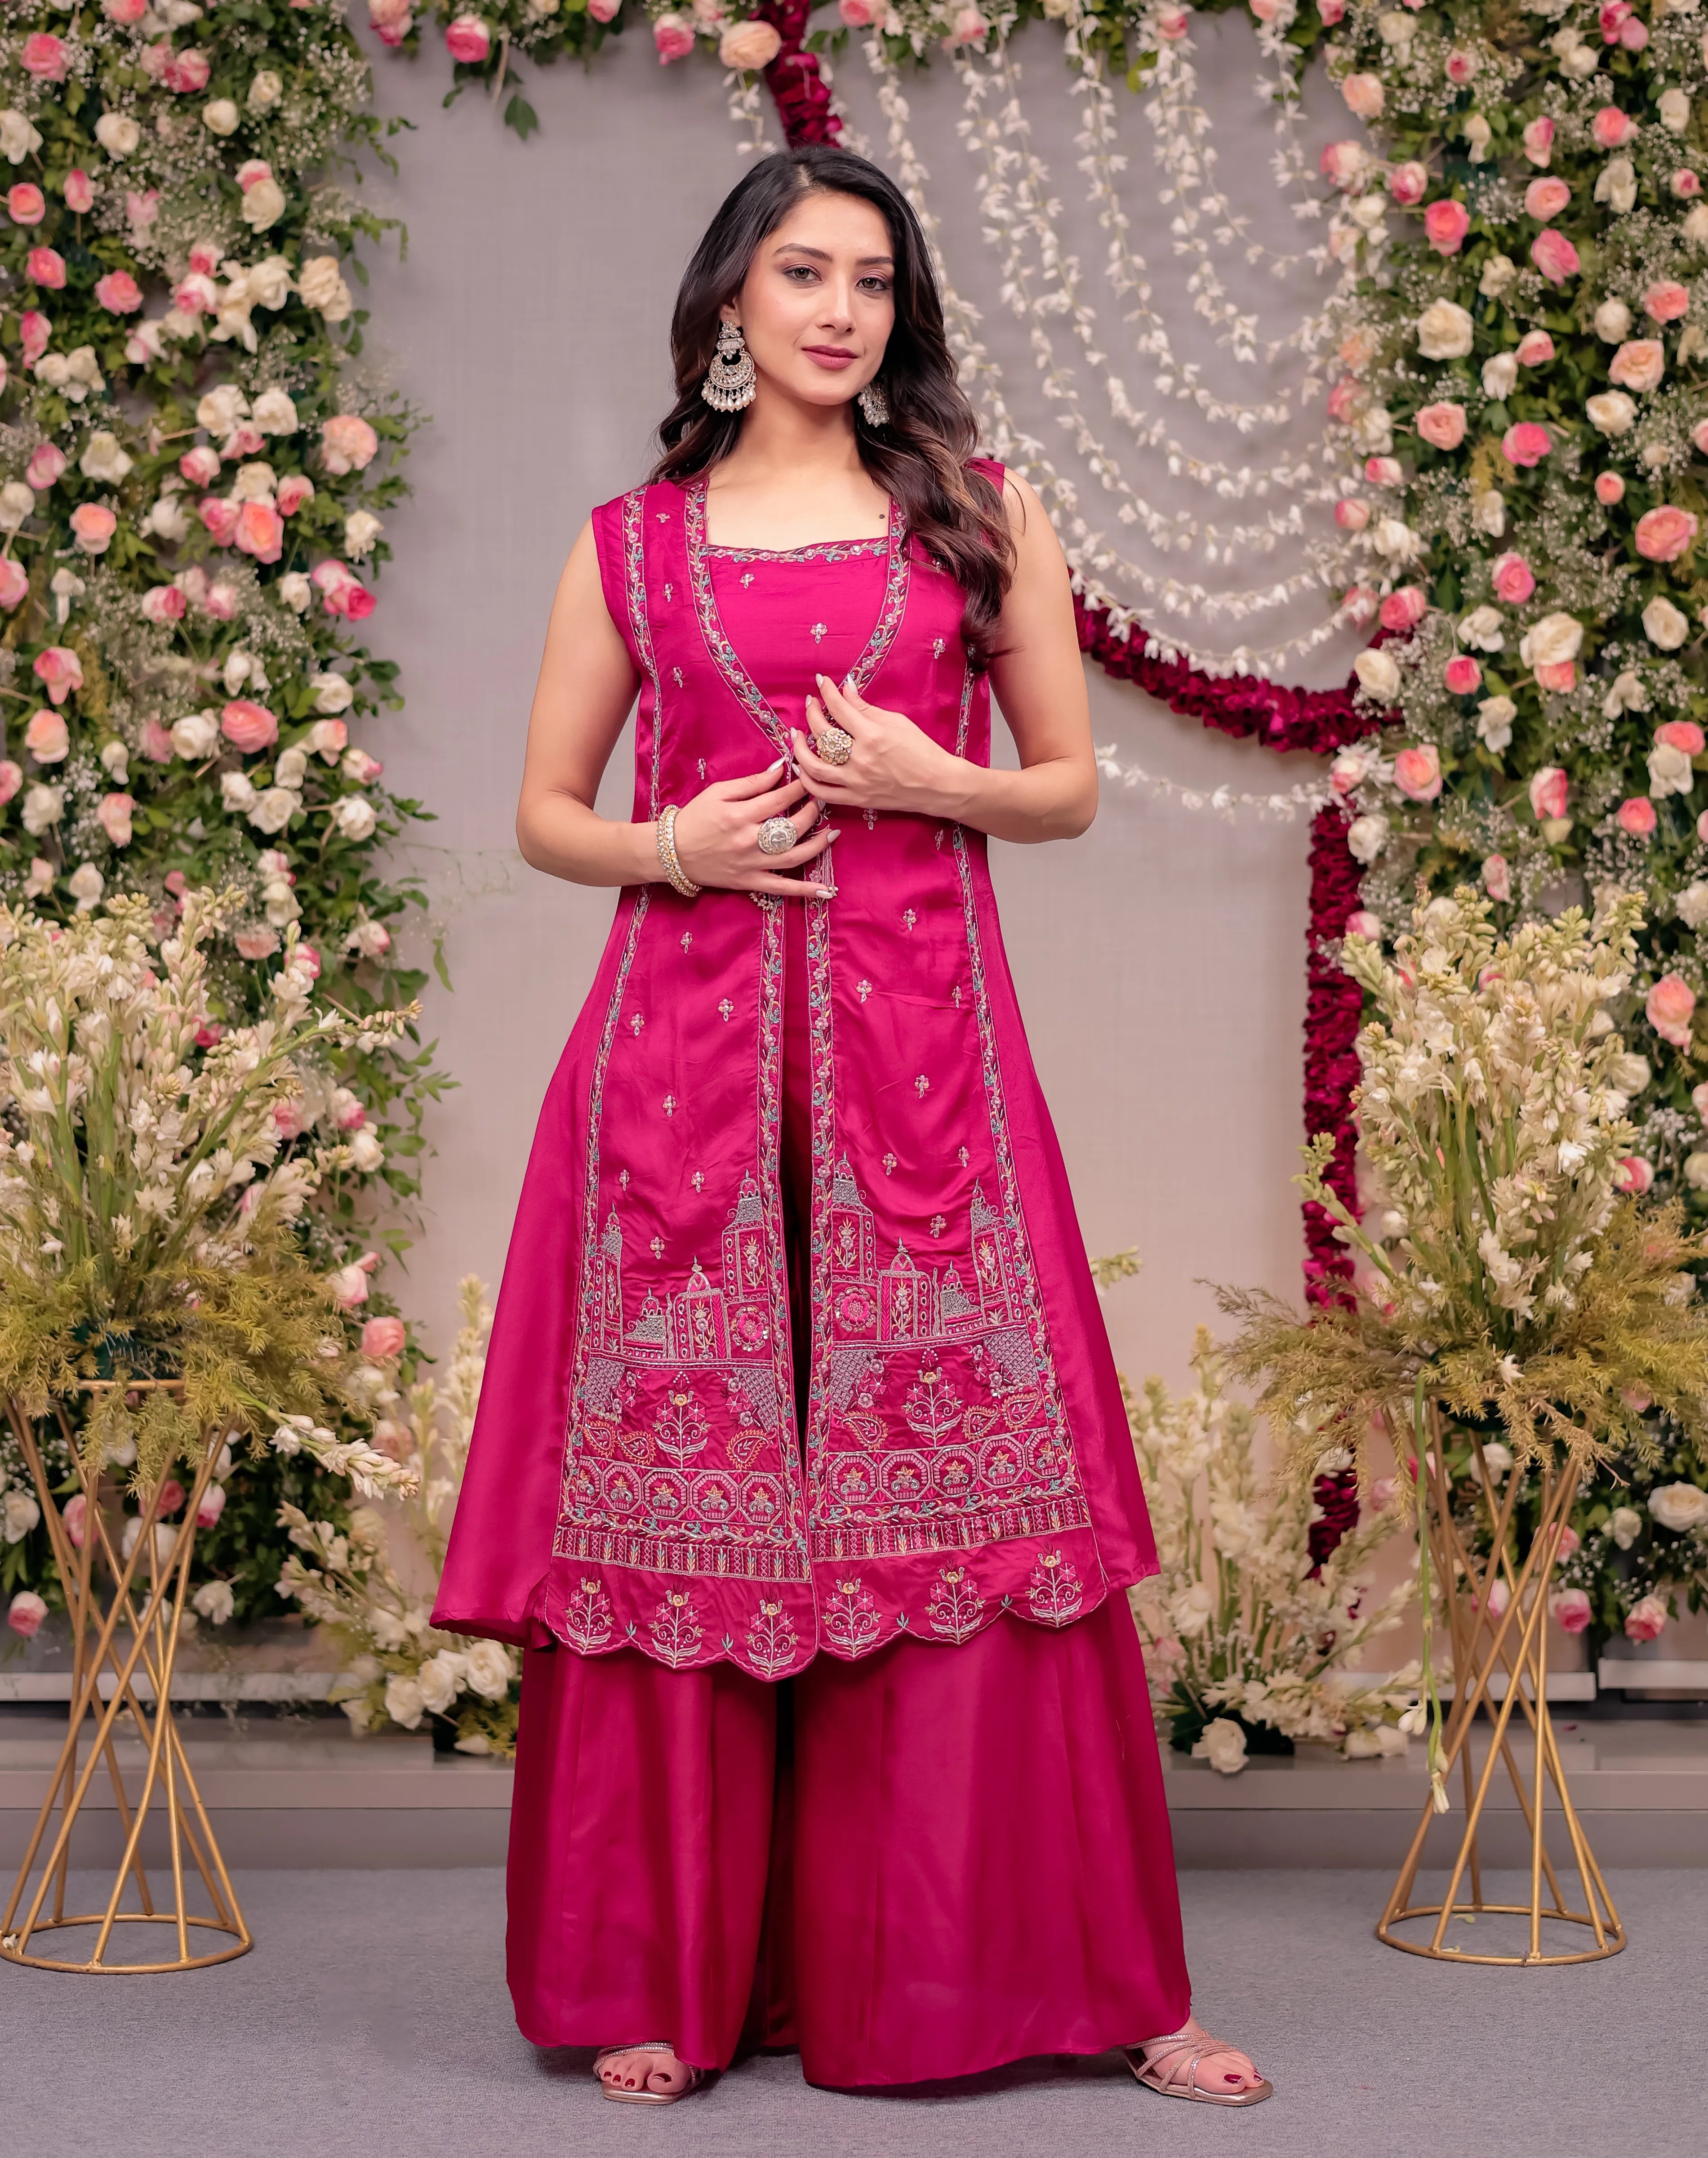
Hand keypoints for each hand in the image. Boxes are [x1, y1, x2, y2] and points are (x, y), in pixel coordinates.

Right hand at [669, 757, 837, 897]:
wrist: (671, 852)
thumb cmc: (693, 818)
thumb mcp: (717, 792)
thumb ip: (751, 782)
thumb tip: (781, 769)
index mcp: (740, 814)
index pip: (780, 798)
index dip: (800, 787)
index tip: (809, 778)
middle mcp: (749, 840)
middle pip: (793, 826)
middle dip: (813, 811)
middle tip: (820, 800)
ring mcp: (752, 864)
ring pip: (795, 856)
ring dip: (819, 844)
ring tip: (832, 833)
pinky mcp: (750, 882)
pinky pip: (783, 888)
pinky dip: (806, 891)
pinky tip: (827, 890)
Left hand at [791, 674, 968, 816]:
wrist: (937, 785)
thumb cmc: (922, 751)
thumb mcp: (897, 722)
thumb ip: (866, 708)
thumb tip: (845, 690)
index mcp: (872, 735)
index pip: (839, 708)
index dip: (827, 692)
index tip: (822, 682)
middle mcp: (860, 759)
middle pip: (822, 734)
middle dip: (812, 713)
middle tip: (812, 704)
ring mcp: (856, 781)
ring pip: (814, 766)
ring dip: (800, 748)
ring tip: (798, 735)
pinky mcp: (856, 799)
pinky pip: (822, 793)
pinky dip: (808, 780)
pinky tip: (802, 767)